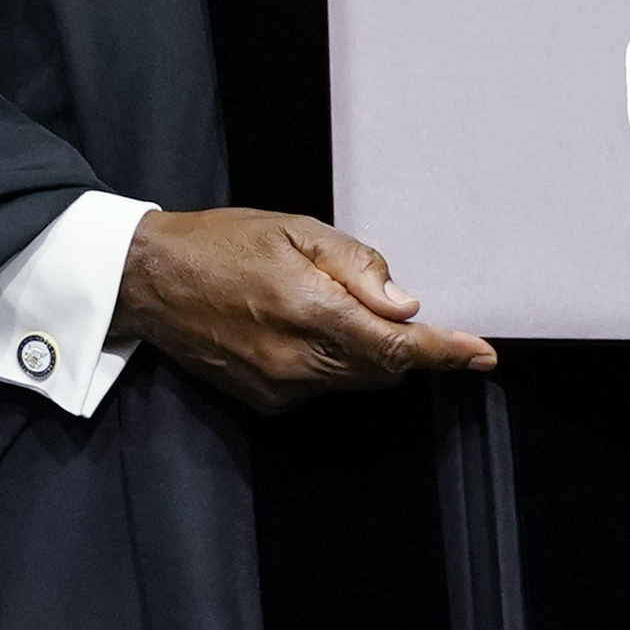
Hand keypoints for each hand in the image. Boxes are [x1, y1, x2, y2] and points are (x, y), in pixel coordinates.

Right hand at [115, 206, 493, 411]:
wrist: (148, 280)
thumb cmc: (222, 243)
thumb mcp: (295, 230)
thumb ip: (355, 266)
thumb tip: (405, 304)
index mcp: (310, 311)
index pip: (395, 346)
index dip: (444, 353)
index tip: (481, 355)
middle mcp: (297, 361)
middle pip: (382, 370)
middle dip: (406, 348)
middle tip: (408, 316)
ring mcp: (279, 387)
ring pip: (354, 380)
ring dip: (367, 353)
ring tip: (334, 306)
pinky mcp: (264, 400)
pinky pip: (321, 386)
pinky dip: (332, 362)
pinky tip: (305, 326)